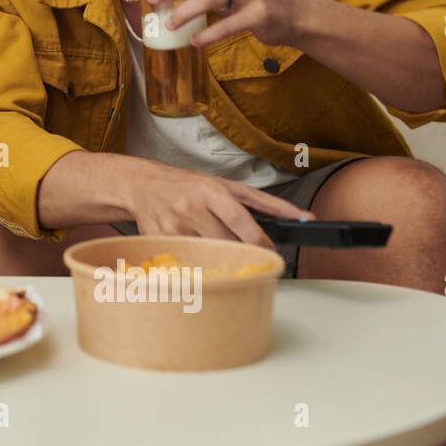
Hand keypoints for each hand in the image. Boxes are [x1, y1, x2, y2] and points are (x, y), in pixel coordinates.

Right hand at [128, 162, 313, 246]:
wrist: (143, 185)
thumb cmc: (188, 185)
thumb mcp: (225, 185)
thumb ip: (263, 203)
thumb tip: (302, 217)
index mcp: (211, 191)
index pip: (241, 222)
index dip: (260, 242)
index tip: (270, 252)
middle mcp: (191, 207)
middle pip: (226, 243)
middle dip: (243, 252)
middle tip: (250, 257)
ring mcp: (174, 226)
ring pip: (209, 254)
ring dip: (221, 258)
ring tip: (222, 253)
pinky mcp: (161, 240)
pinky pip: (189, 259)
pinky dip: (199, 260)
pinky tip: (198, 253)